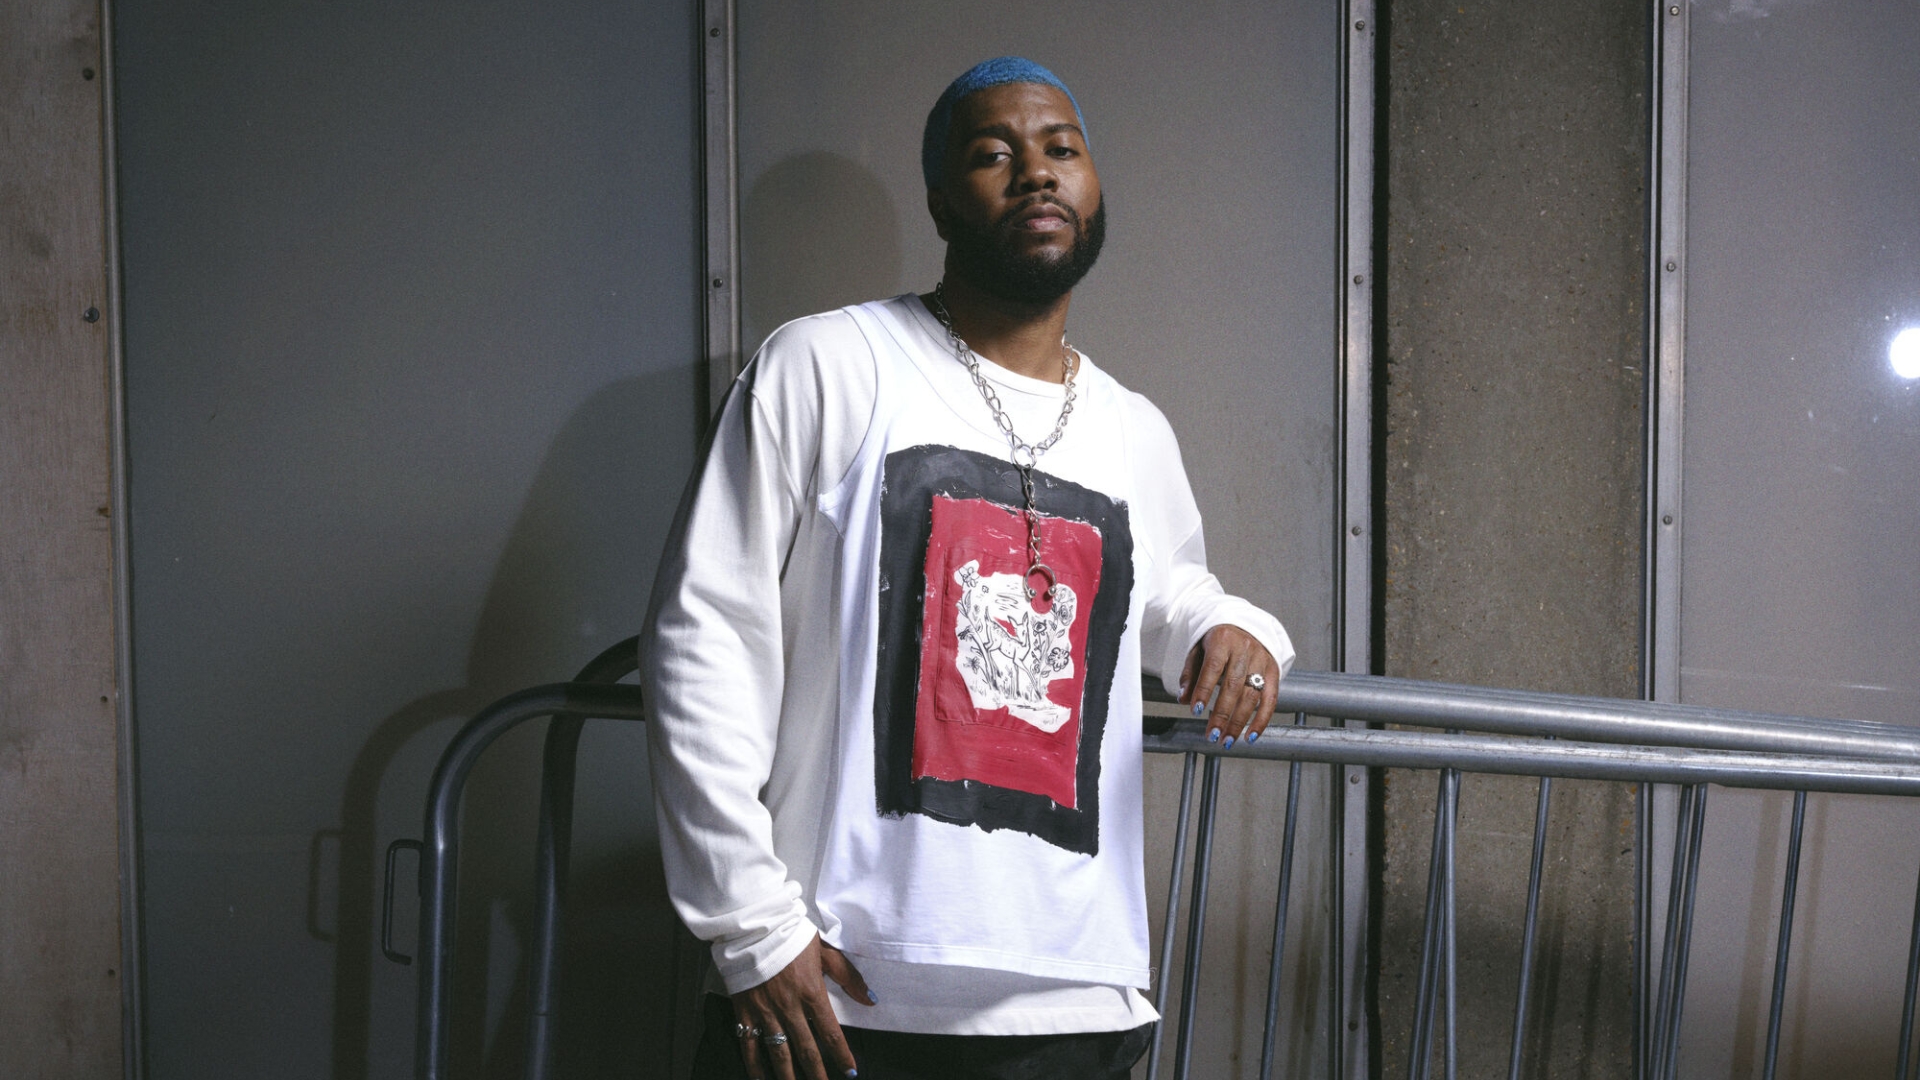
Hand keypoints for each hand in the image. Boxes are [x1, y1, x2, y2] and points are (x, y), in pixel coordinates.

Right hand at [731, 934, 872, 1079]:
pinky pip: (748, 1044)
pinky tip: (760, 1079)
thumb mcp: (824, 951)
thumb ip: (848, 976)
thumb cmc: (789, 934)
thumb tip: (870, 998)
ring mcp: (765, 1011)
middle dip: (817, 1073)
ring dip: (788, 1076)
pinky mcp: (745, 1011)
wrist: (753, 925)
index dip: (841, 1054)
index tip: (849, 1071)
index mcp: (811, 992)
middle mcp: (789, 1007)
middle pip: (806, 1049)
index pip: (830, 1032)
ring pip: (778, 1053)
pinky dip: (754, 1065)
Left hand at [1178, 625, 1280, 748]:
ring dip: (1239, 722)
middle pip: (1233, 685)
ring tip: (1227, 739)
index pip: (1213, 668)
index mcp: (1223, 640)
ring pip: (1252, 695)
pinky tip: (1250, 736)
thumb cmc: (1218, 639)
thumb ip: (1190, 673)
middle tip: (1212, 734)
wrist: (1244, 623)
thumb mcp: (1198, 649)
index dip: (1204, 690)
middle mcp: (1245, 649)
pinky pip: (1270, 698)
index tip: (1196, 710)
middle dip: (1222, 714)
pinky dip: (1261, 720)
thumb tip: (1183, 699)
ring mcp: (1261, 660)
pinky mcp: (1274, 670)